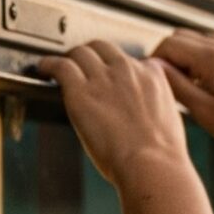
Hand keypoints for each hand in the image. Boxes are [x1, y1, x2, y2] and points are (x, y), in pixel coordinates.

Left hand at [35, 41, 189, 189]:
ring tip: (59, 67)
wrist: (152, 164)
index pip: (131, 59)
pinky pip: (60, 66)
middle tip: (81, 68)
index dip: (117, 67)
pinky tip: (43, 69)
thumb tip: (147, 112)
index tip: (110, 77)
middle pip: (103, 48)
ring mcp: (103, 78)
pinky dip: (49, 64)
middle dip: (90, 55)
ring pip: (80, 53)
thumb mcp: (169, 119)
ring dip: (70, 59)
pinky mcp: (81, 91)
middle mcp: (127, 70)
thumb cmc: (160, 155)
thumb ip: (157, 106)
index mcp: (152, 75)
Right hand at [150, 29, 213, 157]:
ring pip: (193, 40)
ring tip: (185, 85)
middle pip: (179, 37)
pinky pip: (208, 47)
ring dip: (182, 57)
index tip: (152, 80)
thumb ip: (177, 86)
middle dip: (167, 57)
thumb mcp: (203, 110)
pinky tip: (200, 82)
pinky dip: (197, 58)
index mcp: (211, 58)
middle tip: (167, 84)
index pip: (168, 44)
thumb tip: (156, 69)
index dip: (154, 61)